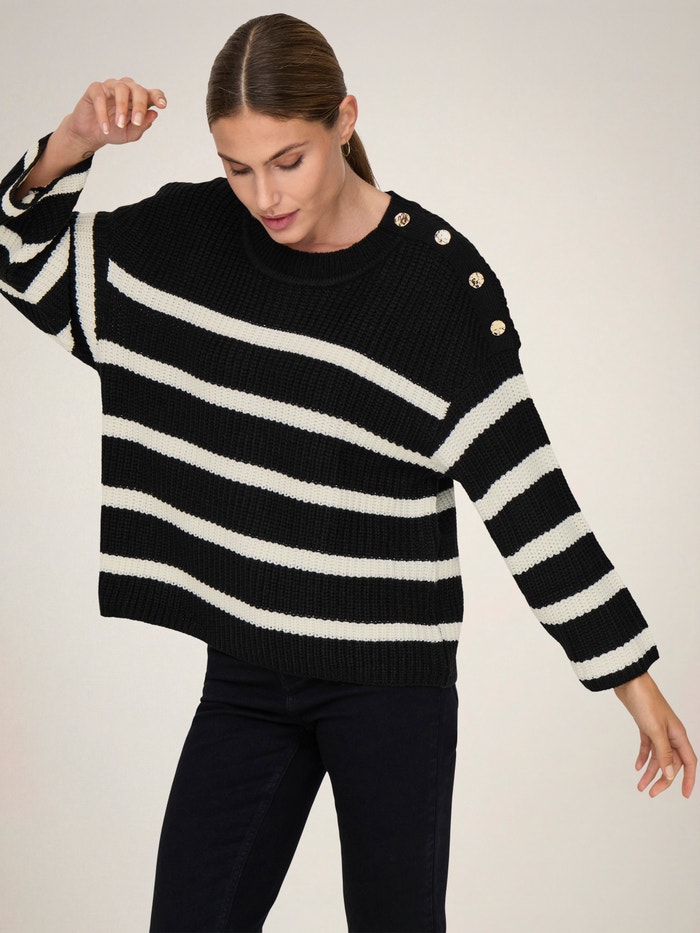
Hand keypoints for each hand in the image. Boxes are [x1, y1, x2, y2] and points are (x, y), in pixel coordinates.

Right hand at [63, 77, 166, 152]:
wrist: (91, 135)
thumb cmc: (114, 131)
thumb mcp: (131, 134)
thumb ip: (143, 125)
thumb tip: (154, 114)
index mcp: (139, 100)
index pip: (152, 93)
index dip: (158, 97)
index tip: (162, 105)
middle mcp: (127, 90)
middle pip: (138, 90)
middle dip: (140, 105)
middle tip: (137, 121)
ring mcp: (111, 87)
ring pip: (121, 88)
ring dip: (122, 107)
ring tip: (120, 125)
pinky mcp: (95, 89)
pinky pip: (100, 96)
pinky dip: (103, 113)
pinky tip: (105, 127)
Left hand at [614, 672, 695, 797]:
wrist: (629, 682)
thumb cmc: (645, 701)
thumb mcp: (655, 730)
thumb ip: (663, 752)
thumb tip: (670, 774)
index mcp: (678, 735)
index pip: (688, 762)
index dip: (689, 779)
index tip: (686, 795)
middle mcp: (671, 734)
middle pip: (671, 763)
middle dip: (662, 779)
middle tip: (651, 792)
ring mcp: (658, 730)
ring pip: (658, 757)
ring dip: (650, 772)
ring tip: (640, 786)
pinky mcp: (645, 726)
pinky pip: (647, 747)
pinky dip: (643, 757)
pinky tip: (637, 767)